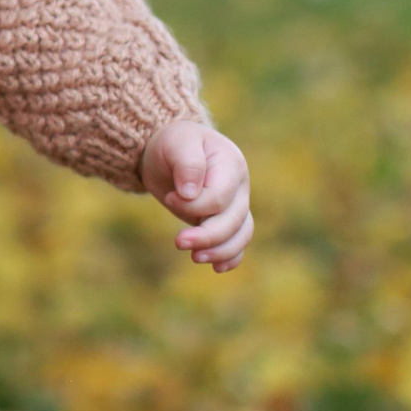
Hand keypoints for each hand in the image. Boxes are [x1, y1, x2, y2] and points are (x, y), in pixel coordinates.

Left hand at [141, 118, 252, 271]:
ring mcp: (236, 204)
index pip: (220, 198)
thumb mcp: (176, 143)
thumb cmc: (174, 143)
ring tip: (195, 258)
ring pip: (240, 235)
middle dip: (206, 236)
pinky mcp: (226, 220)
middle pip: (232, 221)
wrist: (172, 151)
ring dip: (219, 251)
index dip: (194, 206)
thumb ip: (187, 164)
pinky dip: (230, 256)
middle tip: (178, 242)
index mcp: (232, 164)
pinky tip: (217, 267)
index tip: (170, 197)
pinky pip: (238, 242)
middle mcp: (239, 187)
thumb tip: (190, 194)